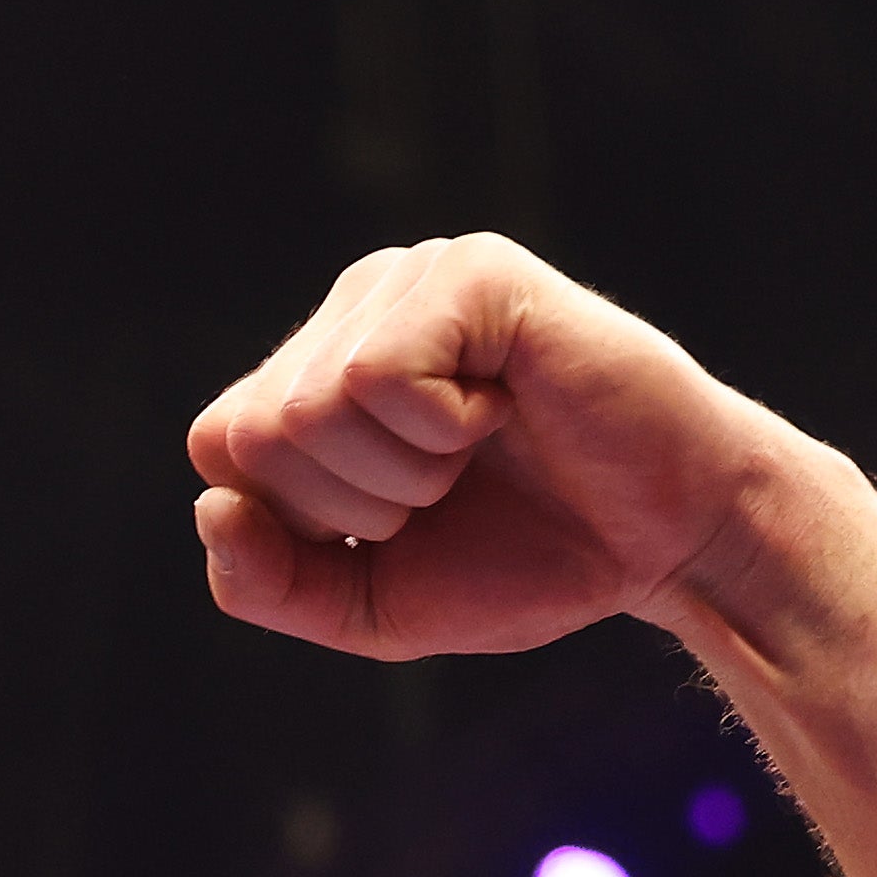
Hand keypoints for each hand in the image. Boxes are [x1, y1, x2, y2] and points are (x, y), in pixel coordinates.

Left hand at [186, 234, 791, 660]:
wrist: (667, 544)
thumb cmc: (529, 559)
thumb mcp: (370, 604)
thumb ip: (269, 582)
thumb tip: (209, 508)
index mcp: (318, 370)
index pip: (218, 446)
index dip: (297, 522)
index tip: (395, 523)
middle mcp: (356, 308)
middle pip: (252, 432)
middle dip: (351, 506)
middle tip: (450, 488)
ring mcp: (412, 279)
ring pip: (310, 407)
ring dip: (403, 474)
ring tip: (481, 450)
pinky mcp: (471, 273)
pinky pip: (378, 376)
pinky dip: (439, 432)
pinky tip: (504, 410)